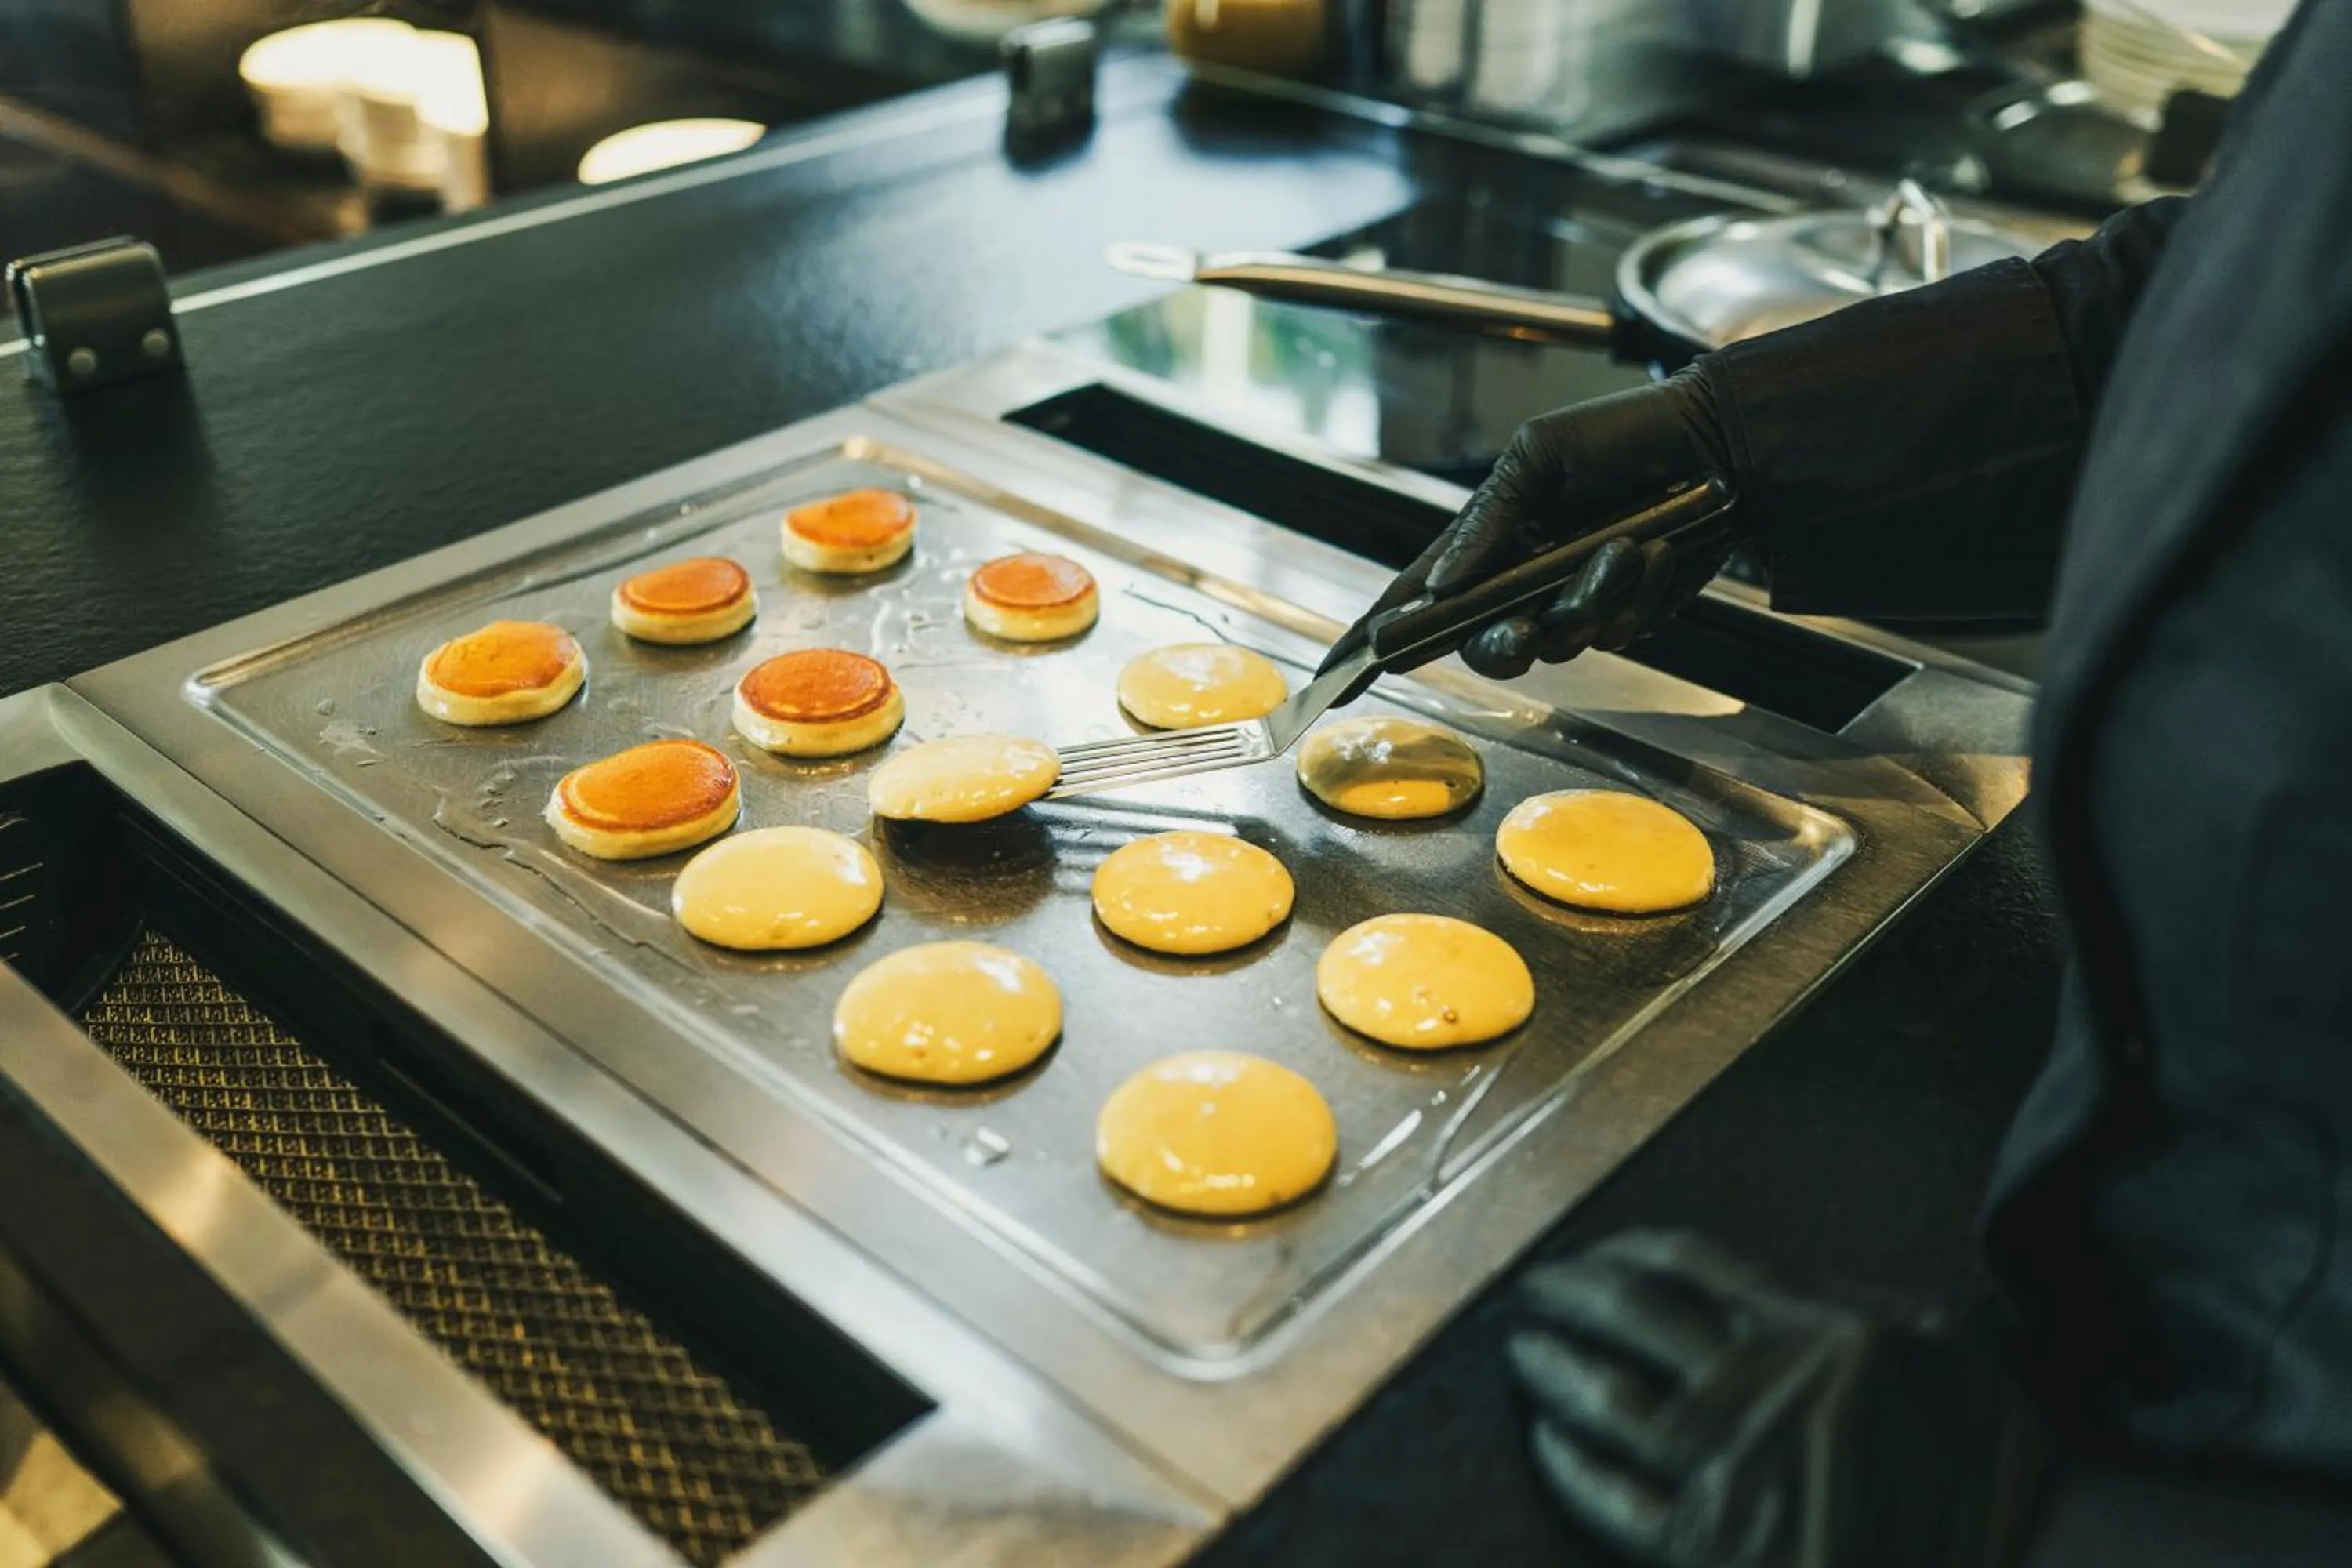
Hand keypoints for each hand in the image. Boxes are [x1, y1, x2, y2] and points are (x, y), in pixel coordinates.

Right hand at [1316, 369, 1741, 688]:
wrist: (1717, 444)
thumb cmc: (1621, 434)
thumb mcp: (1537, 455)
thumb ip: (1486, 522)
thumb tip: (1438, 588)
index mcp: (1485, 540)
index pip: (1412, 600)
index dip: (1370, 641)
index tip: (1334, 679)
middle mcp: (1519, 581)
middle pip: (1483, 647)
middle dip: (1502, 643)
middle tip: (1524, 627)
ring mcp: (1572, 601)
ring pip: (1558, 643)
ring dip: (1592, 598)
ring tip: (1627, 545)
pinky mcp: (1625, 614)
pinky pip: (1615, 631)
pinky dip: (1637, 592)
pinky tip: (1657, 550)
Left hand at [1510, 1231, 2044, 1567]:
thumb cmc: (1992, 1475)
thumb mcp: (1949, 1359)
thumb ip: (1860, 1308)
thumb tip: (1779, 1282)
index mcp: (1822, 1333)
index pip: (1695, 1266)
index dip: (1628, 1253)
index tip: (1594, 1254)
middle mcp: (1771, 1388)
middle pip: (1633, 1315)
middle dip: (1569, 1294)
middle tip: (1532, 1289)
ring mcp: (1738, 1469)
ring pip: (1608, 1398)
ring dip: (1553, 1368)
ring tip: (1526, 1354)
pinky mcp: (1715, 1548)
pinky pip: (1614, 1497)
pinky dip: (1571, 1464)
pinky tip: (1552, 1444)